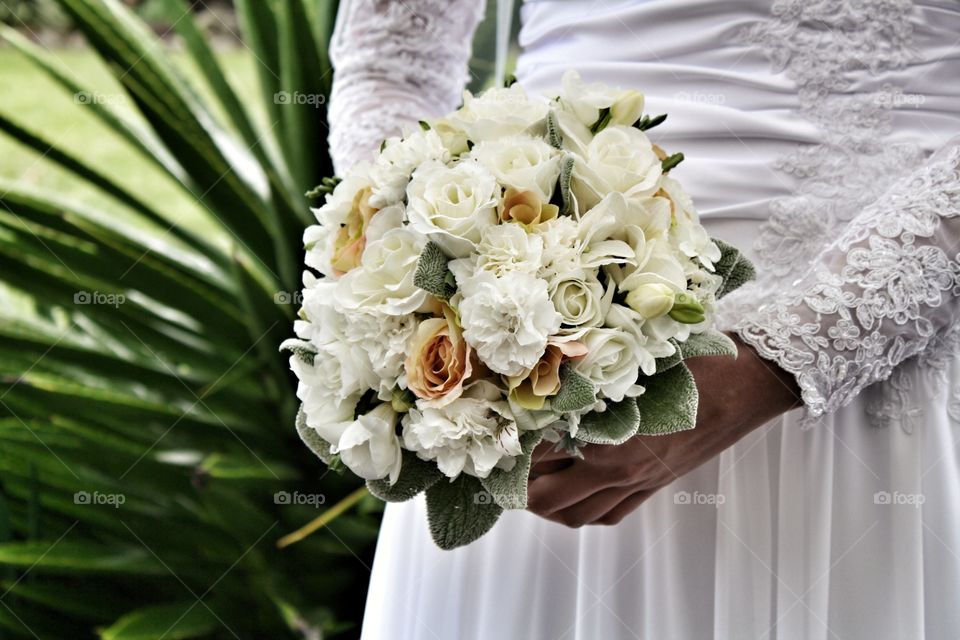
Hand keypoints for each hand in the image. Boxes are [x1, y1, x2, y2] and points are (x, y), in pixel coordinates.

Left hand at [526, 332, 801, 526]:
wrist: (747, 383)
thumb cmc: (693, 364)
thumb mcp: (630, 364)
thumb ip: (588, 381)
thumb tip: (543, 383)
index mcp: (610, 438)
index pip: (543, 456)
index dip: (513, 450)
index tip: (495, 439)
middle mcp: (620, 469)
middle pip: (552, 500)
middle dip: (520, 491)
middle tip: (502, 472)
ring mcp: (639, 483)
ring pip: (579, 515)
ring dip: (549, 507)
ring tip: (530, 486)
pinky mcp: (656, 486)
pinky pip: (611, 514)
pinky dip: (584, 512)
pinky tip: (574, 495)